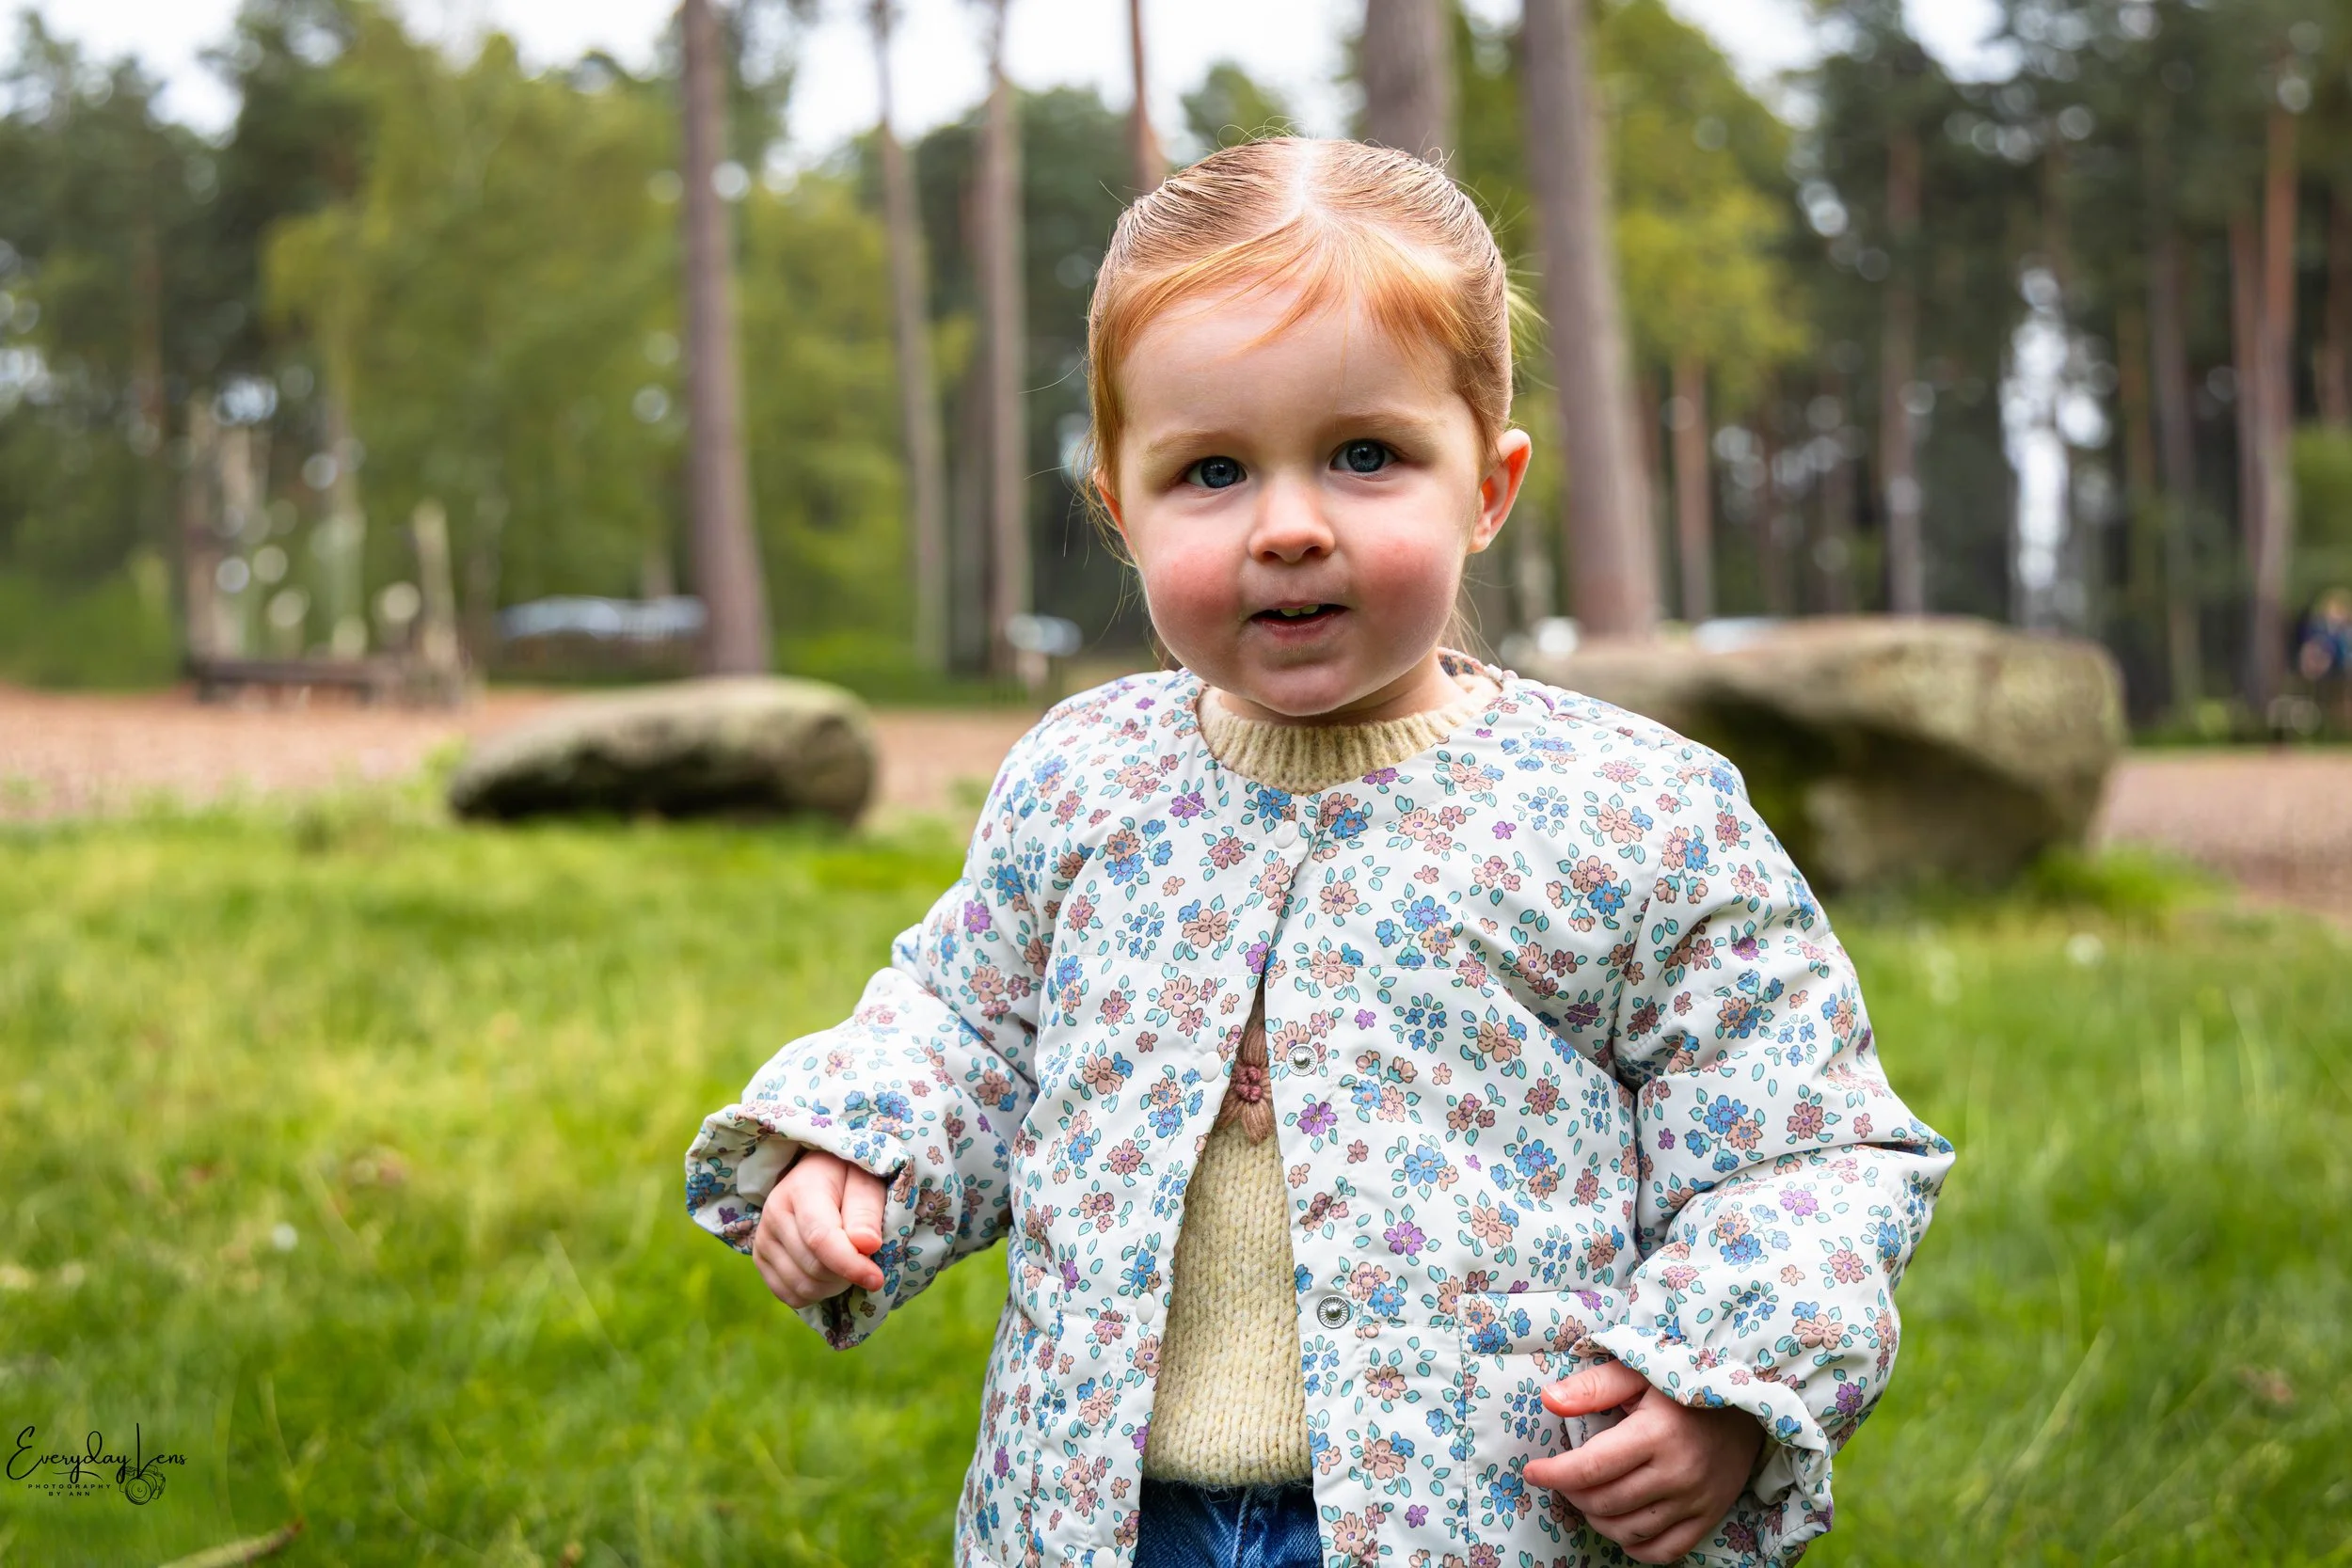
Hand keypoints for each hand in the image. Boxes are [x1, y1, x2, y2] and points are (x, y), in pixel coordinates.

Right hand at [752, 1149, 888, 1307]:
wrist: (819, 1174)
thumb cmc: (849, 1177)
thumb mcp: (867, 1183)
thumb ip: (867, 1213)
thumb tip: (868, 1246)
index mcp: (801, 1189)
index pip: (820, 1238)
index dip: (850, 1264)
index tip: (876, 1279)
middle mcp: (773, 1214)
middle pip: (814, 1267)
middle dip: (847, 1274)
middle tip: (865, 1259)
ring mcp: (763, 1239)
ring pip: (802, 1287)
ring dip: (833, 1286)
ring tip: (847, 1263)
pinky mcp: (760, 1259)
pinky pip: (791, 1296)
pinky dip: (816, 1293)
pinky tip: (828, 1273)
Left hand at [1523, 1359, 1763, 1563]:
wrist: (1747, 1407)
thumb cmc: (1683, 1384)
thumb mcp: (1637, 1372)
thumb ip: (1593, 1387)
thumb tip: (1548, 1401)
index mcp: (1655, 1434)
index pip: (1590, 1468)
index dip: (1554, 1474)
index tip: (1532, 1471)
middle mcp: (1677, 1473)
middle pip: (1605, 1503)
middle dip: (1571, 1494)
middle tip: (1562, 1478)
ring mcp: (1695, 1501)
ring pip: (1629, 1531)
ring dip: (1597, 1520)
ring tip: (1587, 1497)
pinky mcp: (1708, 1517)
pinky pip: (1664, 1552)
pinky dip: (1634, 1546)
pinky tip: (1620, 1523)